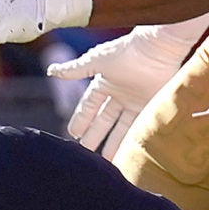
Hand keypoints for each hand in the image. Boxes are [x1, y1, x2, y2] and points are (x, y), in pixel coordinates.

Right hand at [46, 17, 208, 157]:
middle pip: (103, 121)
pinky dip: (132, 140)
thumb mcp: (96, 61)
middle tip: (84, 154)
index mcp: (104, 83)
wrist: (157, 47)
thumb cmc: (126, 50)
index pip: (89, 106)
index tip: (73, 135)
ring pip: (120, 128)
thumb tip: (51, 71)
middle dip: (94, 136)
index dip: (81, 120)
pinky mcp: (150, 106)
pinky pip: (138, 127)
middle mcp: (118, 94)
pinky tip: (126, 154)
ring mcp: (134, 101)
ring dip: (113, 144)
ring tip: (106, 162)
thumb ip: (75, 70)